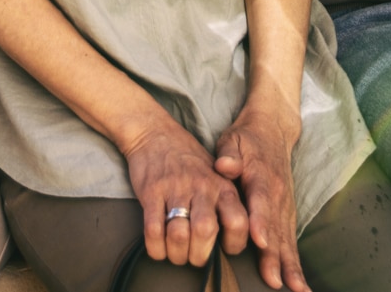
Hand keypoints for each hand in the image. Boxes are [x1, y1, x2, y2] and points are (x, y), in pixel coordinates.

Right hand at [123, 117, 248, 269]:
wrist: (155, 133)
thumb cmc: (189, 161)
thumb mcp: (218, 176)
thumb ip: (226, 205)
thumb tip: (230, 242)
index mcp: (223, 187)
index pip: (239, 223)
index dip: (233, 245)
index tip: (222, 251)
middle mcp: (202, 187)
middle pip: (205, 233)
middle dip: (198, 256)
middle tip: (191, 257)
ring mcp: (175, 188)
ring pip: (178, 234)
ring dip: (176, 253)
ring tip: (174, 253)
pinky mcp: (151, 191)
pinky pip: (153, 229)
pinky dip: (155, 247)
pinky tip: (157, 248)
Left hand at [213, 106, 308, 291]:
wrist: (274, 129)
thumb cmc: (247, 138)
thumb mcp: (233, 139)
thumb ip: (229, 154)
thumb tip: (224, 166)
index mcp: (262, 176)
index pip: (261, 201)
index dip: (260, 221)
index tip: (259, 241)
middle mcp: (278, 195)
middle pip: (276, 228)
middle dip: (275, 256)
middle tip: (274, 280)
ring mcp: (286, 206)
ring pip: (287, 239)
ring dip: (289, 265)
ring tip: (294, 289)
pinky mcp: (288, 214)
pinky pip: (291, 241)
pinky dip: (295, 263)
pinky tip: (297, 284)